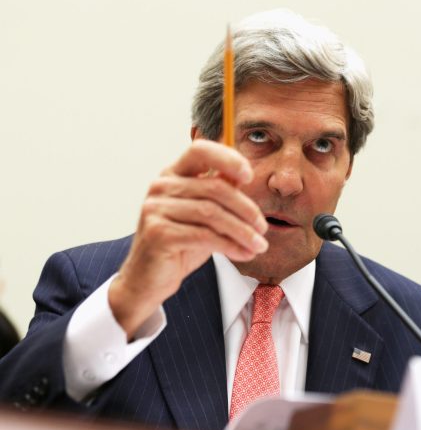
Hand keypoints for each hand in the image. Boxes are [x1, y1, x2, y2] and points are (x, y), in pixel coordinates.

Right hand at [109, 140, 267, 338]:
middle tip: (263, 229)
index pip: (200, 150)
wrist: (149, 279)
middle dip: (246, 209)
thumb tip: (244, 177)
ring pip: (212, 213)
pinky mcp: (158, 233)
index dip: (228, 158)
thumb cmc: (181, 244)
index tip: (249, 176)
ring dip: (242, 231)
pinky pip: (205, 235)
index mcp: (173, 174)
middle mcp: (161, 186)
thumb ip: (220, 195)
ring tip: (259, 246)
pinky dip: (230, 245)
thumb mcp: (204, 216)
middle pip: (215, 188)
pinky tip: (242, 254)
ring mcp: (156, 209)